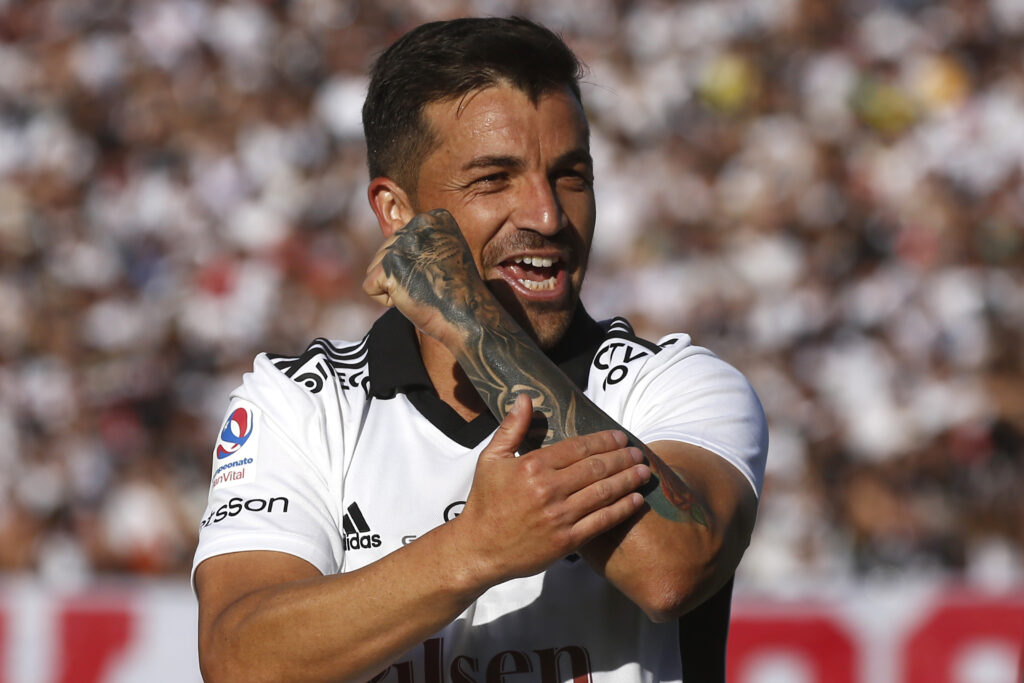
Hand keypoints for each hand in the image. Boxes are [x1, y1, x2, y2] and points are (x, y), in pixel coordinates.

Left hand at [363, 209, 489, 345]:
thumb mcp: (444, 253)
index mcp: (433, 218)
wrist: (469, 316)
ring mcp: (403, 243)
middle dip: (401, 276)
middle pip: (385, 252)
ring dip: (394, 287)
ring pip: (375, 268)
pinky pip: (369, 286)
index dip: (414, 265)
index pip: (400, 241)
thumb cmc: (456, 292)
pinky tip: (410, 299)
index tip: (437, 274)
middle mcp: (418, 224)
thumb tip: (392, 233)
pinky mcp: (390, 265)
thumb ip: (420, 241)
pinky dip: (386, 301)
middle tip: (429, 285)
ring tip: (422, 290)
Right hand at [453, 393, 650, 582]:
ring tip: (644, 471)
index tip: (620, 436)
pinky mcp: (566, 541)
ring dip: (628, 480)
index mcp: (532, 466)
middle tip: (638, 452)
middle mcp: (549, 489)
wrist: (478, 548)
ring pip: (604, 493)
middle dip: (622, 458)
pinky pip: (601, 521)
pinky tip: (635, 500)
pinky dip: (622, 509)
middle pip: (596, 468)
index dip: (603, 440)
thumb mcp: (490, 459)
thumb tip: (525, 398)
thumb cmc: (485, 502)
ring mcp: (559, 516)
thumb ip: (511, 428)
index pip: (578, 447)